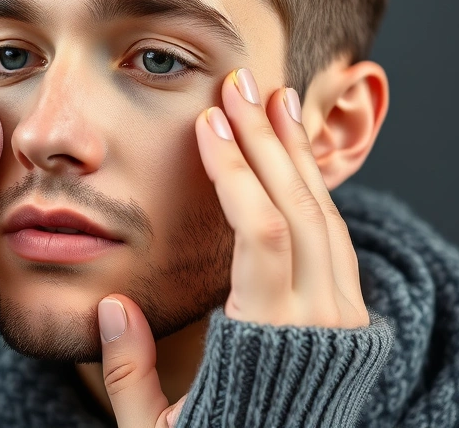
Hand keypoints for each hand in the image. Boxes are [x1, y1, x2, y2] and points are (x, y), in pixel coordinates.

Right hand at [97, 68, 367, 426]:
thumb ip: (129, 374)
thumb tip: (110, 308)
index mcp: (271, 343)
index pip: (264, 235)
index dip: (237, 173)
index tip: (209, 124)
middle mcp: (320, 324)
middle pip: (301, 211)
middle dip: (268, 142)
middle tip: (240, 86)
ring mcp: (343, 319)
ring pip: (326, 218)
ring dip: (296, 155)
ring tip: (273, 101)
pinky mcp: (348, 317)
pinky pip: (335, 238)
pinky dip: (312, 189)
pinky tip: (293, 158)